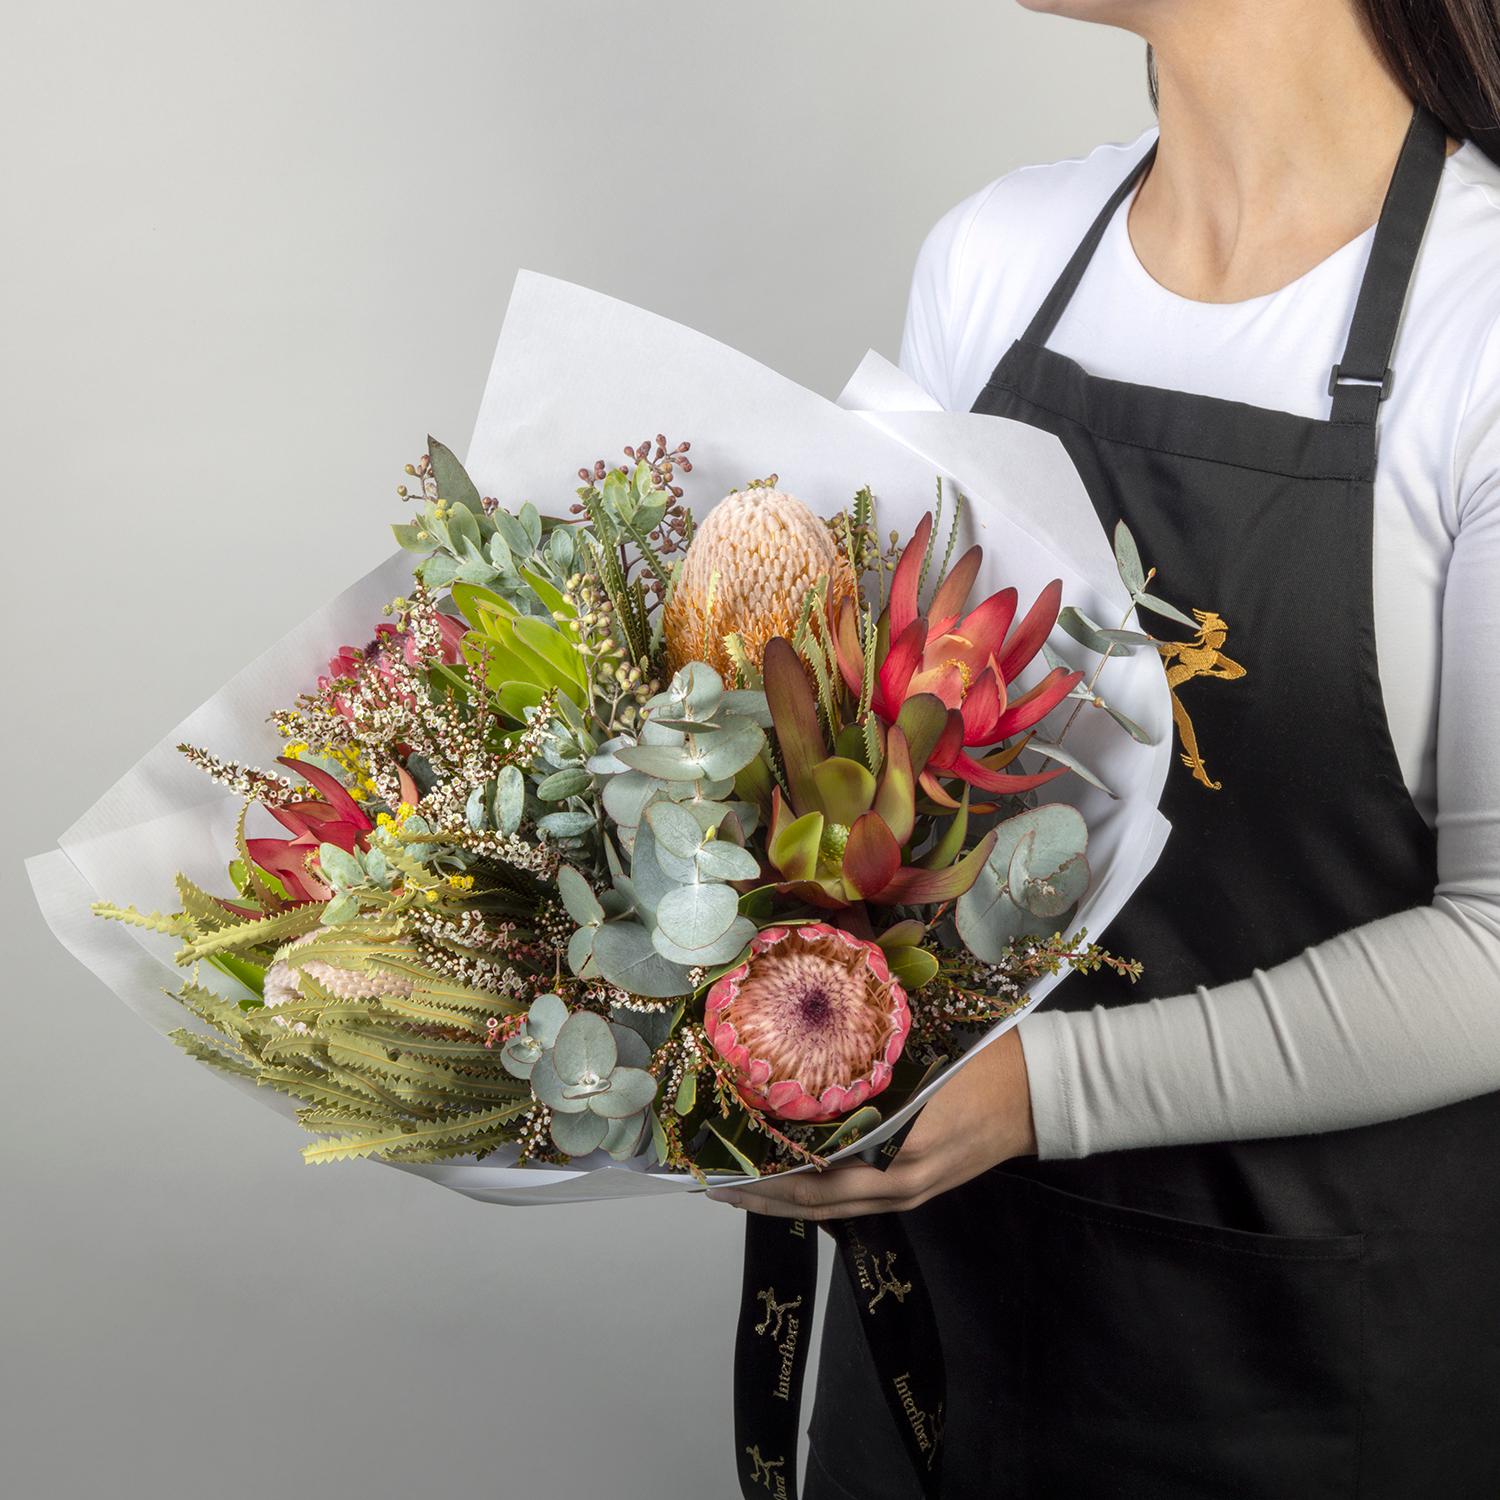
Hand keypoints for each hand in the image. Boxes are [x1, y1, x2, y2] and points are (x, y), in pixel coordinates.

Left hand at [704, 1027, 1038, 1220]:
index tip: (721, 1166)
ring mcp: (909, 1191)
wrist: (1041, 1092)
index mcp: (896, 1151)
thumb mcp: (922, 1057)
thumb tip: (806, 1047)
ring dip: (784, 1199)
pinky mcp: (917, 1189)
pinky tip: (792, 1180)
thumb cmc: (982, 1063)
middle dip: (760, 1195)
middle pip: (813, 1201)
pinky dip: (818, 1194)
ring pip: (832, 1207)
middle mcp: (898, 1183)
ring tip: (741, 1187)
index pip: (813, 1176)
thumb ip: (868, 1067)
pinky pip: (855, 1201)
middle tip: (712, 1184)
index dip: (763, 1174)